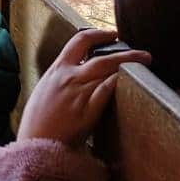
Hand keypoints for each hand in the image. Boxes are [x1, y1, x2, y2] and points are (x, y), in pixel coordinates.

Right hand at [18, 28, 149, 148]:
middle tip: (143, 54)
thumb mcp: (44, 91)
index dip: (98, 34)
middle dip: (126, 53)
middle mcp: (68, 78)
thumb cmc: (37, 123)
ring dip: (129, 66)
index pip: (79, 41)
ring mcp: (78, 94)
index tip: (113, 35)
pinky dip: (119, 82)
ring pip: (108, 72)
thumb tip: (76, 72)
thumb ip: (61, 79)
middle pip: (102, 57)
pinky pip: (107, 91)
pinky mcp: (87, 112)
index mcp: (56, 70)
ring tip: (144, 65)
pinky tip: (133, 81)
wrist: (34, 146)